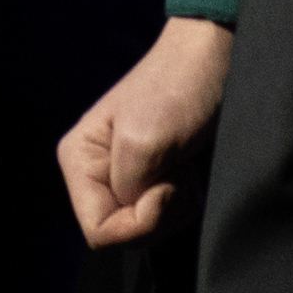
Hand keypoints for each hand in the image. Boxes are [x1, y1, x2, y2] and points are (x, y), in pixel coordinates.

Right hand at [61, 14, 233, 249]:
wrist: (214, 59)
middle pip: (120, 233)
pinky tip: (186, 172)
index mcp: (78, 160)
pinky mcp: (150, 178)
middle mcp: (94, 173)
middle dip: (157, 216)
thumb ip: (127, 189)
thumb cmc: (178, 88)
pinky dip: (182, 204)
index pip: (97, 231)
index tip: (164, 188)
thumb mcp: (144, 141)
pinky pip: (162, 218)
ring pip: (144, 229)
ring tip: (181, 168)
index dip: (136, 223)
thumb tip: (135, 213)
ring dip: (173, 209)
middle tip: (175, 175)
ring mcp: (122, 177)